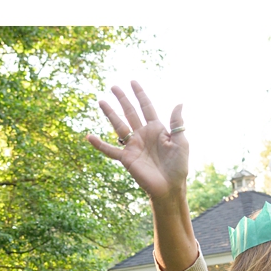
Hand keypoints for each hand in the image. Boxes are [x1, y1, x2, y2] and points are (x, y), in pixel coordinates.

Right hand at [88, 81, 188, 203]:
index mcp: (156, 129)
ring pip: (119, 125)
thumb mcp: (181, 143)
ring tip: (101, 101)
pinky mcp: (127, 158)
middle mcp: (143, 135)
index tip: (133, 82)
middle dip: (122, 99)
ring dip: (110, 113)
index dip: (140, 94)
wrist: (170, 188)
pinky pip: (110, 150)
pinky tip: (89, 137)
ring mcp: (133, 146)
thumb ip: (177, 123)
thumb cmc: (178, 167)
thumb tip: (179, 102)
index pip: (146, 107)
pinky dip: (99, 144)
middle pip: (130, 112)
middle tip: (113, 87)